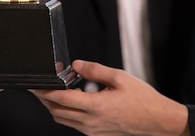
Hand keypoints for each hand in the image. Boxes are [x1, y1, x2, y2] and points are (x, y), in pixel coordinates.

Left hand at [32, 60, 189, 135]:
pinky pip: (74, 125)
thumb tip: (75, 65)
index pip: (61, 99)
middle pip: (56, 112)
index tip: (36, 83)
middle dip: (44, 99)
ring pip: (63, 120)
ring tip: (53, 91)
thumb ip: (95, 70)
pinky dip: (67, 113)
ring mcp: (93, 131)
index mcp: (97, 106)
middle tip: (39, 86)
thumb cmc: (143, 99)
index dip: (45, 91)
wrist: (158, 121)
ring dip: (54, 107)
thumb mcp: (119, 77)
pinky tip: (72, 101)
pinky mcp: (97, 134)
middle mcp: (92, 122)